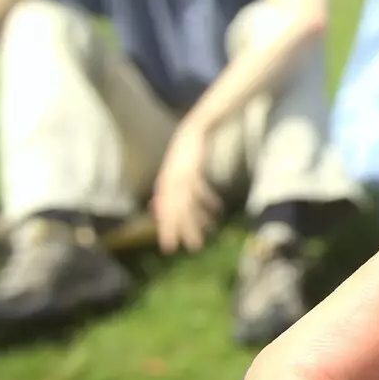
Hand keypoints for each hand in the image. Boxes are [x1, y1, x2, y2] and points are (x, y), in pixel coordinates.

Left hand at [152, 123, 221, 252]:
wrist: (193, 131)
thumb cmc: (186, 153)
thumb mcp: (177, 172)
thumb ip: (171, 188)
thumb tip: (161, 206)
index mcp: (165, 186)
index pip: (164, 214)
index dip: (167, 231)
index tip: (170, 248)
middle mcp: (169, 184)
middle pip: (175, 213)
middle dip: (183, 231)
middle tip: (191, 247)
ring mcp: (180, 177)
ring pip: (187, 204)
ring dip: (197, 220)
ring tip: (206, 233)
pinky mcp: (191, 169)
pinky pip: (199, 189)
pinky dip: (207, 200)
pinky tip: (217, 209)